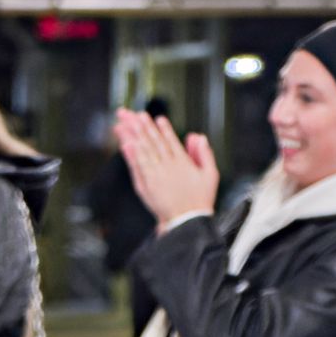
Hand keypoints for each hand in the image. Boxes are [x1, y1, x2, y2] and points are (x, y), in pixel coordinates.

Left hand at [114, 107, 217, 225]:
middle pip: (153, 142)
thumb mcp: (210, 175)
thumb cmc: (200, 200)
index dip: (163, 129)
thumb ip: (204, 154)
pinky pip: (136, 167)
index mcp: (182, 163)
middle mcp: (167, 167)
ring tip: (125, 123)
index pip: (170, 141)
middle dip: (143, 126)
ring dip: (133, 135)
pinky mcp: (145, 186)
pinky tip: (125, 144)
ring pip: (142, 151)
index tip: (157, 118)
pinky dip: (131, 155)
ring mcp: (154, 176)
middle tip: (134, 114)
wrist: (185, 223)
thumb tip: (197, 136)